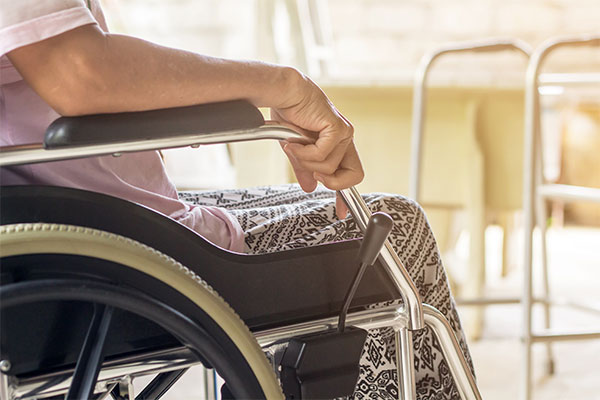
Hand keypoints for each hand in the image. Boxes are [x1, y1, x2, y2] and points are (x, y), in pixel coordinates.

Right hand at [269, 69, 363, 218]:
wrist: (283, 94)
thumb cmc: (289, 115)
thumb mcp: (296, 150)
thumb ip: (305, 169)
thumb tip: (310, 187)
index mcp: (338, 145)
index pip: (350, 175)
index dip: (346, 197)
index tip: (341, 212)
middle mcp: (345, 139)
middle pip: (354, 176)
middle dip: (332, 182)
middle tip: (312, 173)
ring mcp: (343, 134)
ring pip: (329, 168)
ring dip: (306, 161)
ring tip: (294, 145)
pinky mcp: (337, 128)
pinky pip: (323, 156)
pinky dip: (305, 153)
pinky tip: (295, 140)